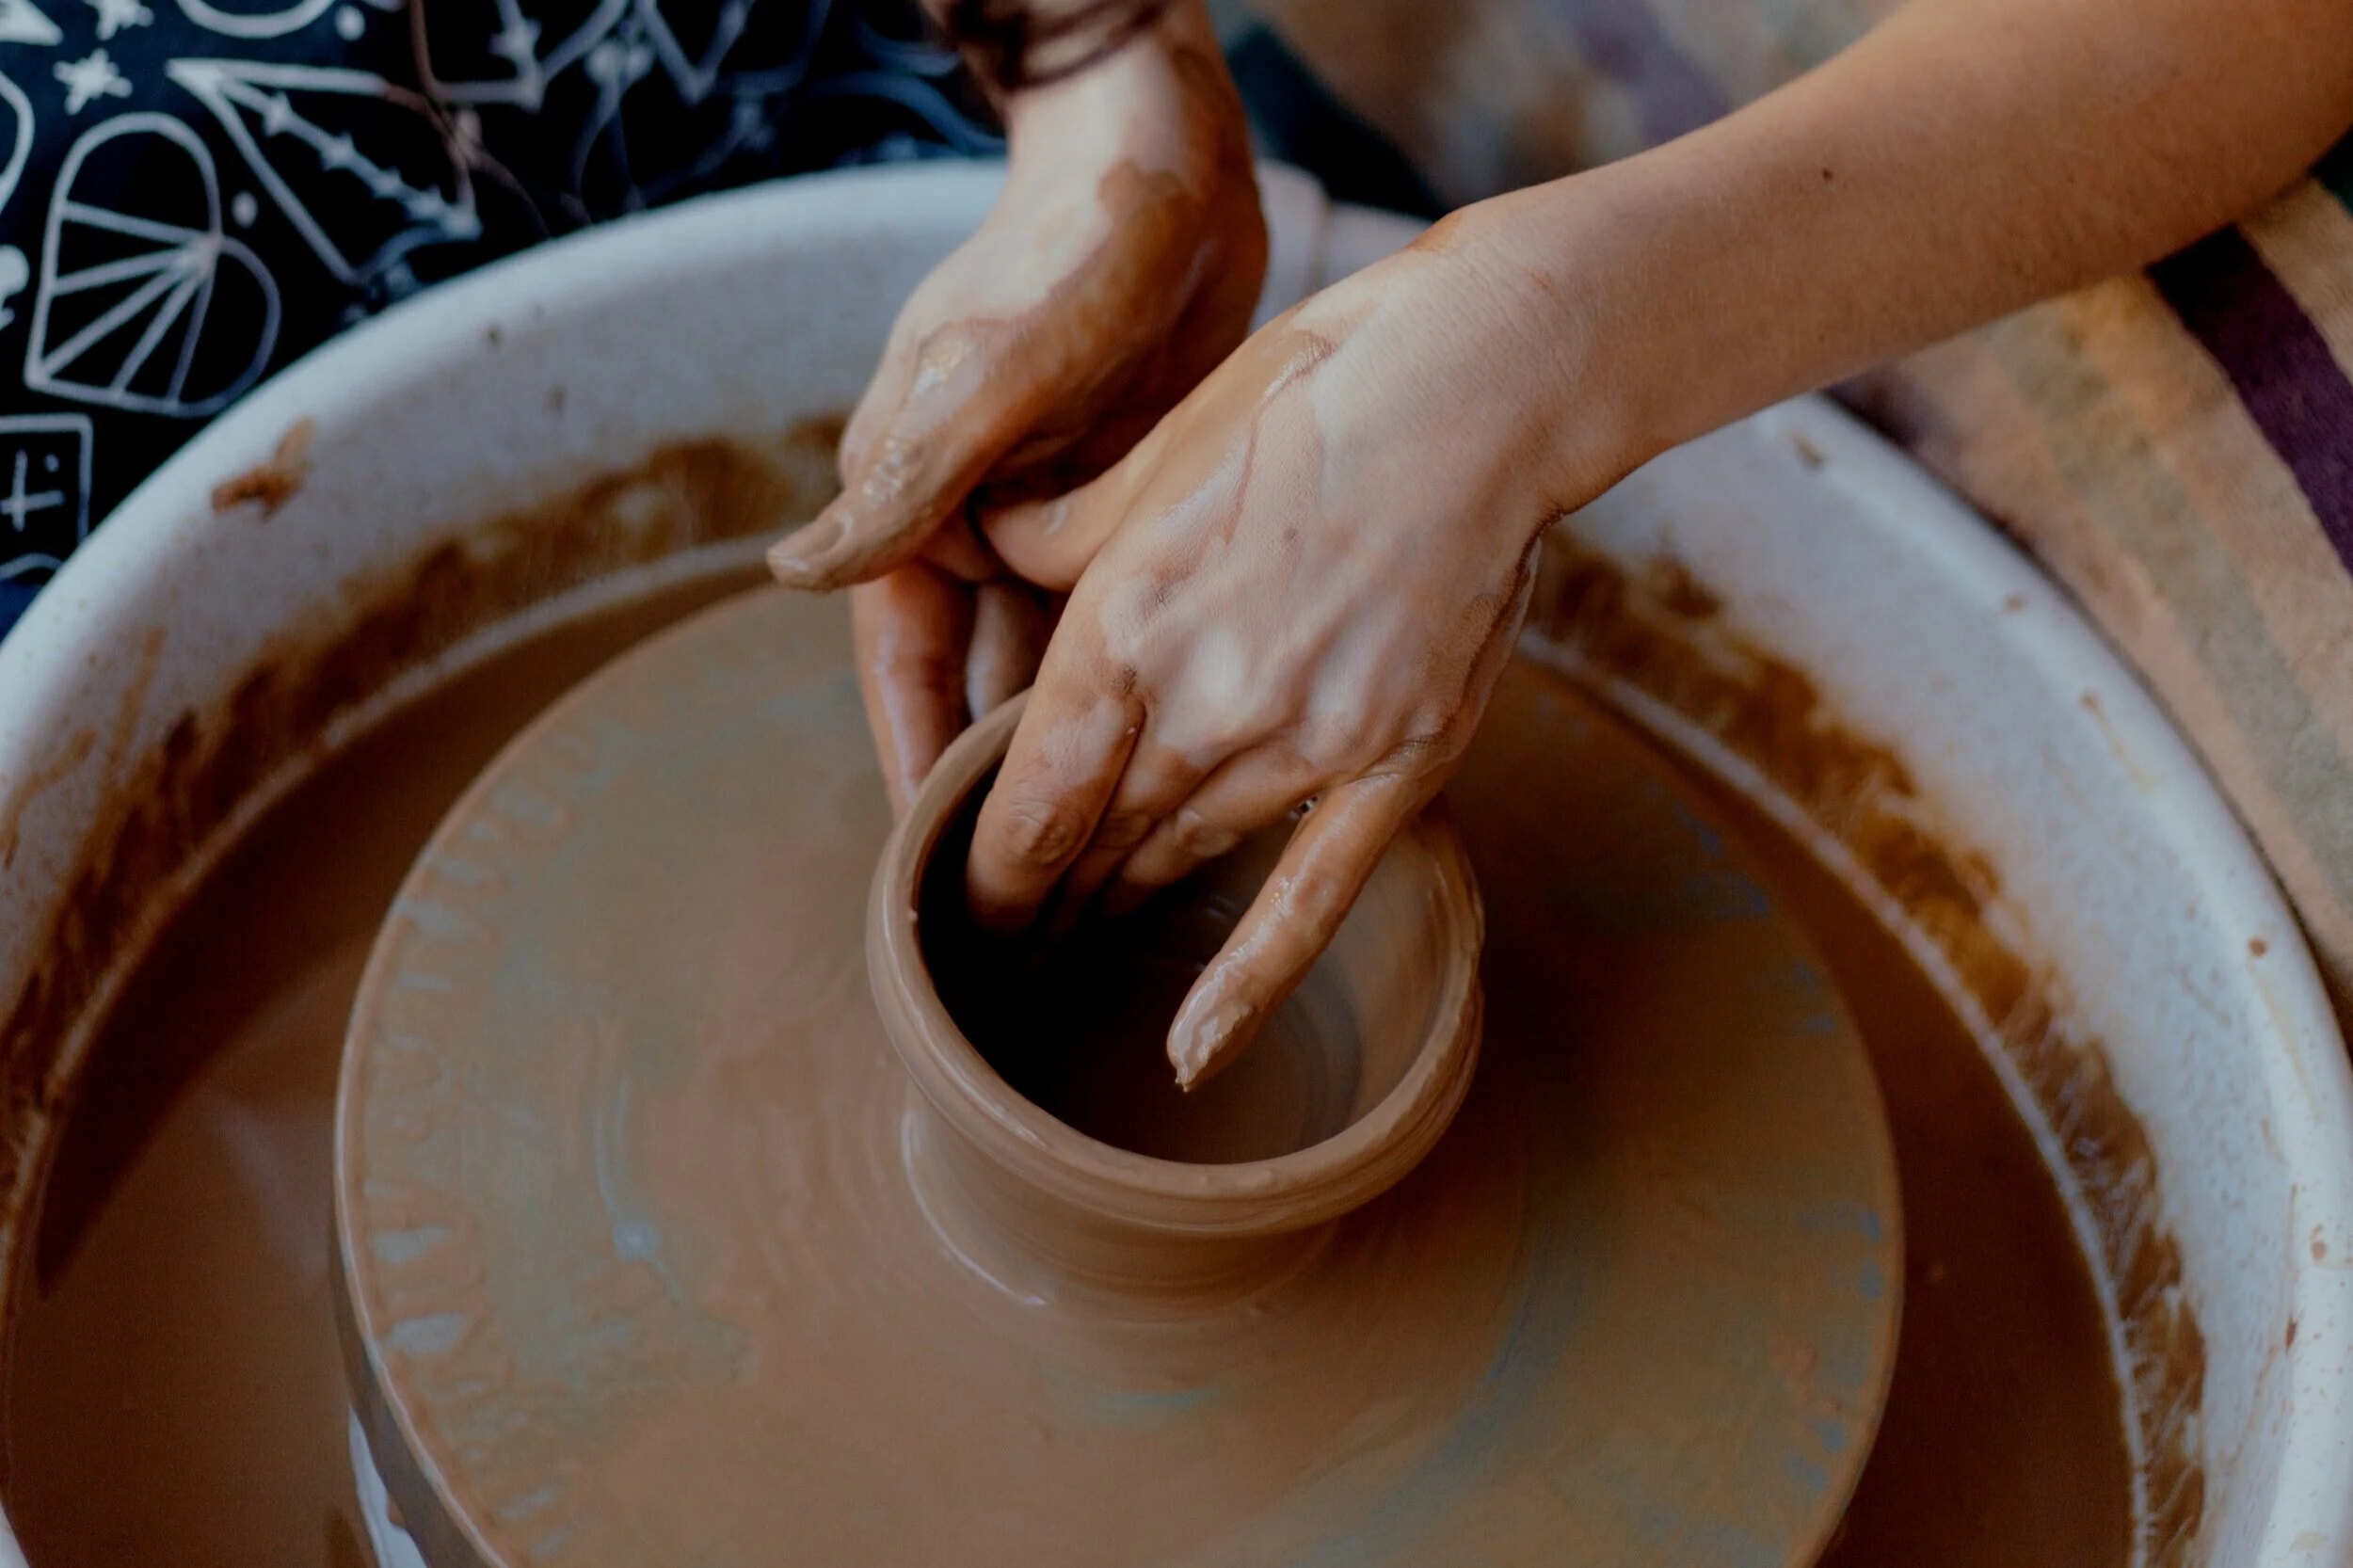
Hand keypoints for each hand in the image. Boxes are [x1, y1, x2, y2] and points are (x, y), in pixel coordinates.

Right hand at [769, 0, 1265, 814]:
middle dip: (1006, 791)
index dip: (924, 780)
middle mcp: (970, 526)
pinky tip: (1183, 751)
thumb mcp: (988, 378)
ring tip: (1117, 861)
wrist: (1162, 159)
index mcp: (913, 508)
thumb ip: (901, 485)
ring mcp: (1048, 517)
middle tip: (1047, 908)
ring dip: (1079, 748)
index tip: (947, 892)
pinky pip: (1119, 621)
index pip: (908, 679)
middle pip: (980, 691)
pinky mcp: (1123, 502)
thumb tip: (795, 578)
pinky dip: (1138, 683)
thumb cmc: (1066, 255)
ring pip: (1057, 667)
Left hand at [969, 207, 1634, 1086]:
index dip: (983, 872)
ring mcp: (1306, 742)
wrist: (1478, 389)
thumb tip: (982, 553)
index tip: (958, 908)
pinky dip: (1245, 978)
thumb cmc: (1307, 393)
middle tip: (998, 953)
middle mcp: (1204, 703)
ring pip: (1178, 860)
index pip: (1028, 798)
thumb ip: (1056, 534)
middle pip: (1092, 845)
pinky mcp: (1395, 760)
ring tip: (1071, 951)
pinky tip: (1193, 1048)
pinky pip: (1310, 894)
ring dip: (1115, 910)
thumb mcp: (1152, 451)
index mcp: (1125, 625)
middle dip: (1035, 906)